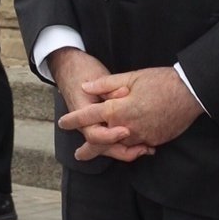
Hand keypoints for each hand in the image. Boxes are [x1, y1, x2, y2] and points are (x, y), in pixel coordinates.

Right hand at [49, 48, 153, 162]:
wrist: (72, 67)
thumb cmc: (84, 71)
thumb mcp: (97, 77)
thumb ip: (111, 89)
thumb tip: (125, 94)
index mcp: (82, 113)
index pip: (94, 134)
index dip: (110, 136)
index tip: (126, 131)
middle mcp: (86, 124)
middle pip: (102, 147)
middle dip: (122, 152)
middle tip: (141, 149)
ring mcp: (94, 125)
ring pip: (108, 146)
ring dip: (127, 150)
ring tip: (146, 149)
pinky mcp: (103, 123)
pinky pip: (113, 139)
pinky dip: (127, 143)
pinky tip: (145, 144)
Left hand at [59, 65, 202, 162]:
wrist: (190, 92)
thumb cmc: (161, 81)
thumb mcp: (132, 76)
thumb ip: (106, 84)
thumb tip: (86, 86)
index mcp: (118, 110)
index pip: (89, 117)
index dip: (74, 119)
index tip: (63, 122)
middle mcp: (127, 127)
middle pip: (101, 142)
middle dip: (89, 149)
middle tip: (79, 154)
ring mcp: (141, 136)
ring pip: (120, 147)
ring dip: (110, 149)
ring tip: (101, 152)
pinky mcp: (154, 140)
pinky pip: (138, 146)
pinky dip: (131, 147)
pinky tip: (128, 145)